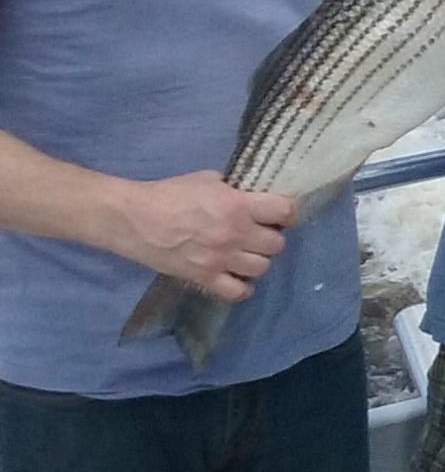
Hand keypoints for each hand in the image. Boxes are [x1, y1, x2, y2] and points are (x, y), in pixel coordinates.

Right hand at [109, 171, 293, 301]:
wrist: (132, 218)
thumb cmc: (169, 194)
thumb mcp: (208, 179)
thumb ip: (235, 190)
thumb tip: (254, 196)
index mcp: (238, 205)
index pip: (285, 211)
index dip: (286, 212)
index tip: (279, 213)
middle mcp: (235, 234)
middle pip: (277, 244)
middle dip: (270, 237)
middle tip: (257, 233)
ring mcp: (220, 259)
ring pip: (262, 268)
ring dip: (257, 260)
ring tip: (244, 253)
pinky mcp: (204, 277)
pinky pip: (238, 292)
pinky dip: (242, 286)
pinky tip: (236, 276)